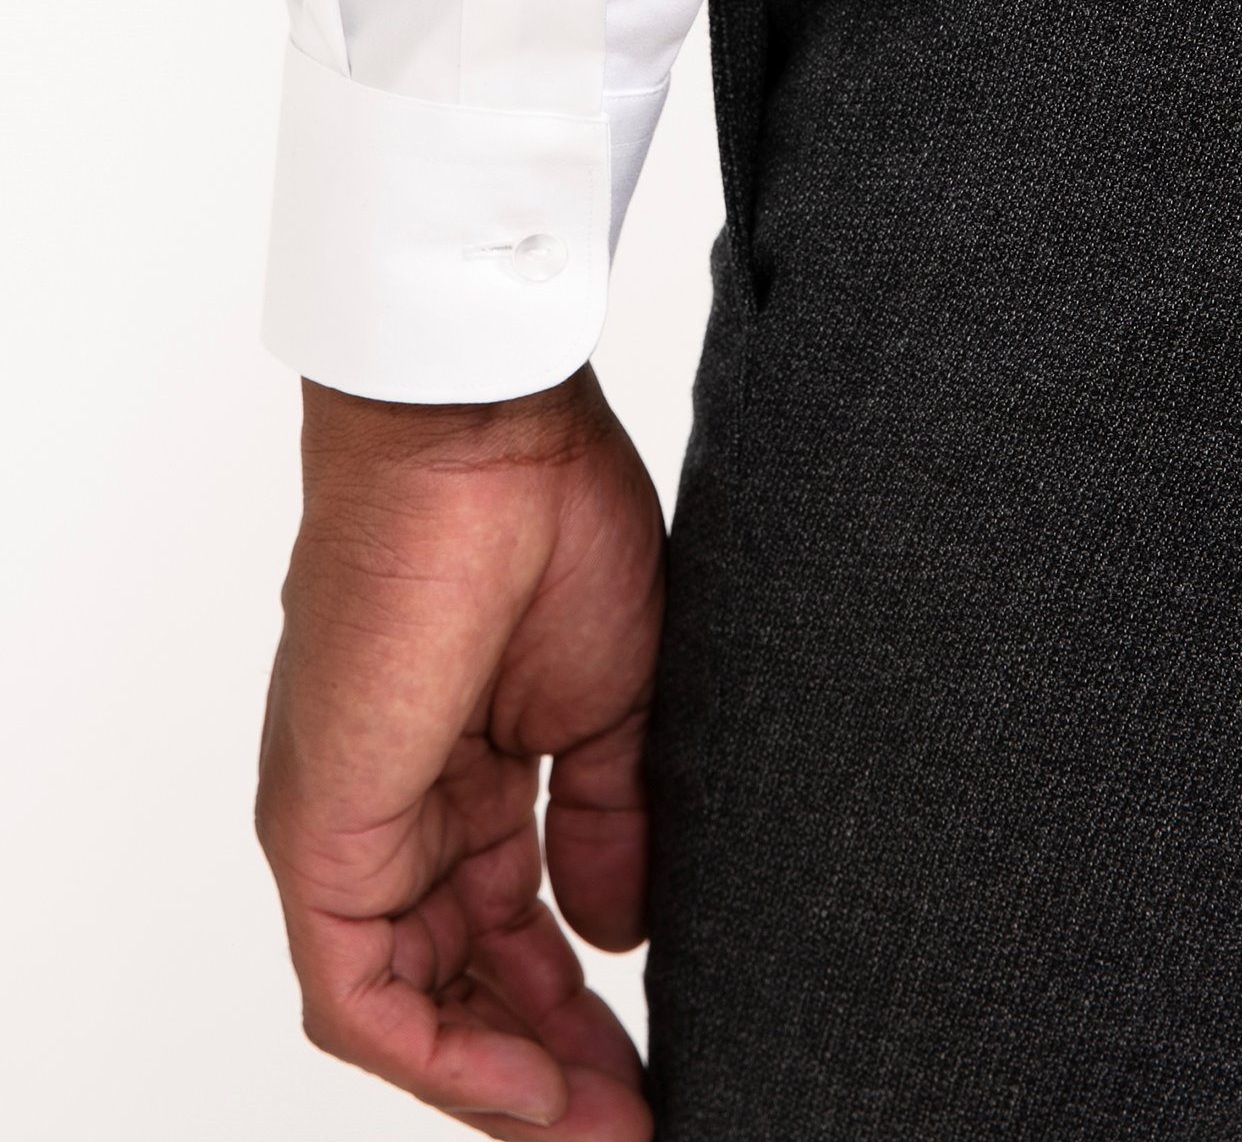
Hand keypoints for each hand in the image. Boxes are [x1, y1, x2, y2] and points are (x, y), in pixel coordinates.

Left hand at [256, 367, 663, 1139]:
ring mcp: (349, 822)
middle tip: (634, 1120)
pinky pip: (357, 991)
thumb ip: (610, 821)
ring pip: (404, 1004)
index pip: (505, 927)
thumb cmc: (549, 517)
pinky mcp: (320, 829)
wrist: (487, 434)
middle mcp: (394, 808)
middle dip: (544, 1067)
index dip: (573, 1012)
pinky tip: (531, 1090)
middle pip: (455, 982)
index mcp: (460, 768)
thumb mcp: (611, 701)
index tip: (655, 1064)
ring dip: (499, 1084)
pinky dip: (441, 1058)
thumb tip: (618, 928)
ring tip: (600, 1125)